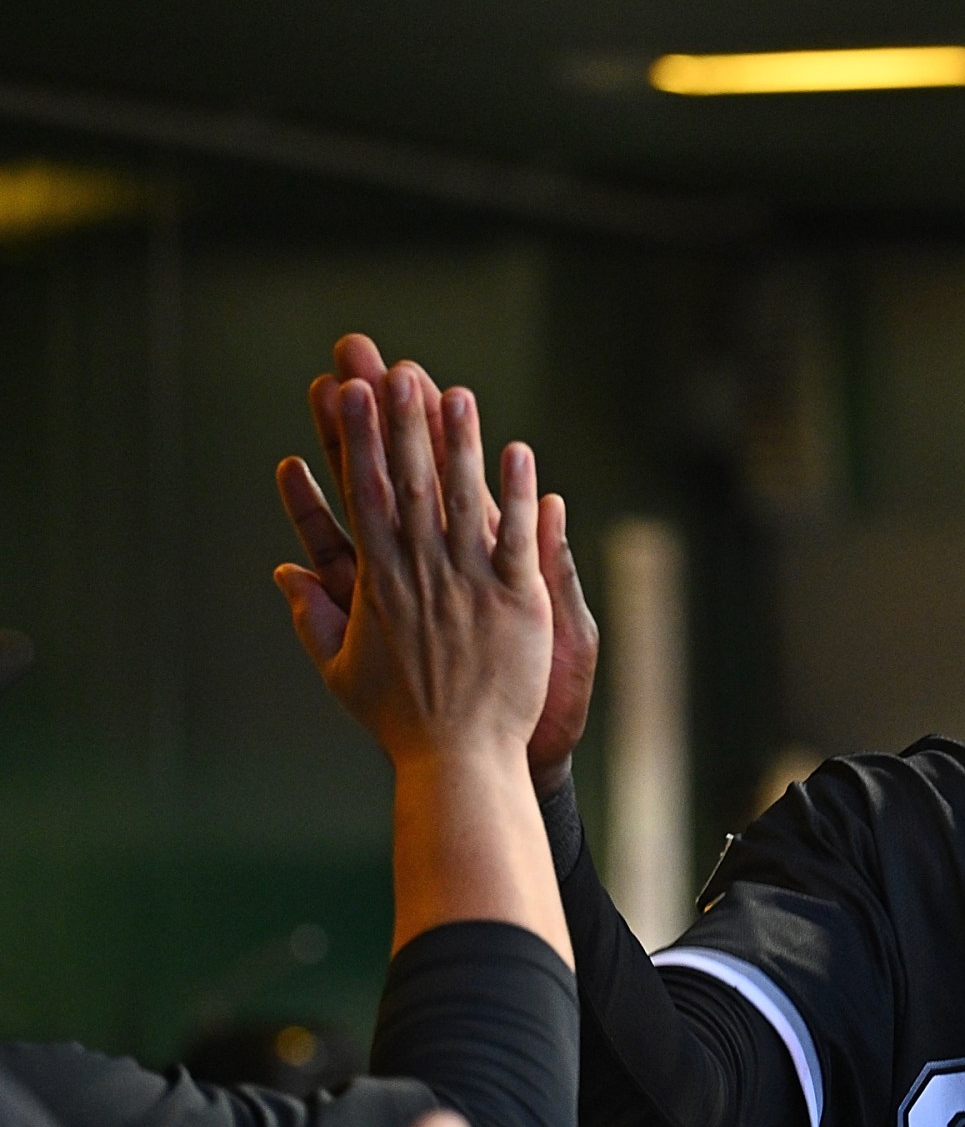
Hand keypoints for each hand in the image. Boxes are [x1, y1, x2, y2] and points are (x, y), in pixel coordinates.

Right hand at [281, 335, 598, 792]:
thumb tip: (283, 573)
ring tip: (454, 390)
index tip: (348, 393)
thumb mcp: (341, 670)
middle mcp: (422, 573)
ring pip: (464, 499)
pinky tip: (519, 453)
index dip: (357, 440)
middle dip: (401, 422)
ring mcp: (472, 584)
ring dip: (459, 442)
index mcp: (378, 583)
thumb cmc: (399, 721)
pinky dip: (519, 494)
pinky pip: (518, 537)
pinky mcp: (518, 601)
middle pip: (410, 483)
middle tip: (393, 366)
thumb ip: (313, 616)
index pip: (365, 496)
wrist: (459, 760)